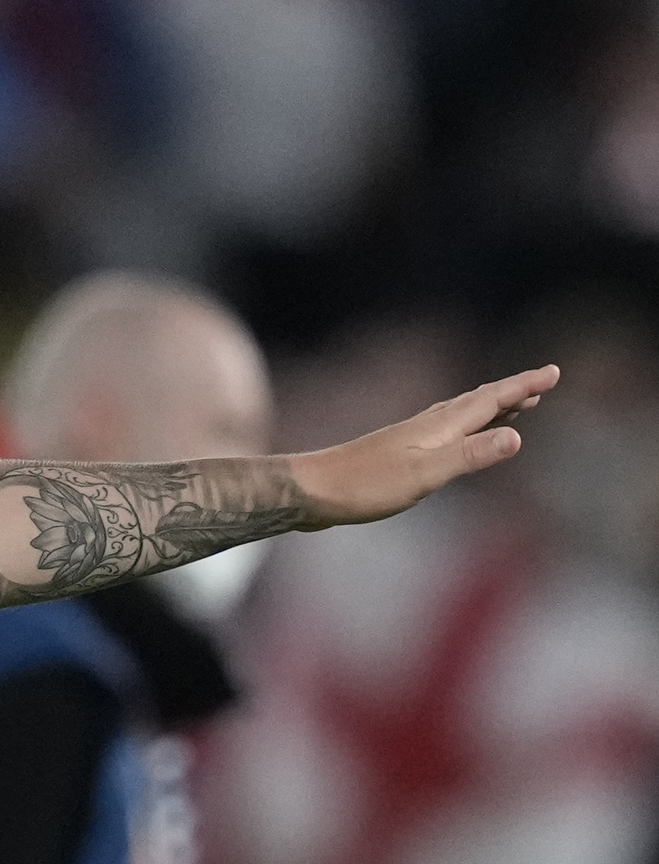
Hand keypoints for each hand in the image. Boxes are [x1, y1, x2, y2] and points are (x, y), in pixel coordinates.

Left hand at [290, 364, 554, 526]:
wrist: (310, 492)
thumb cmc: (364, 486)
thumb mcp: (424, 475)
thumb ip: (469, 456)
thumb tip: (516, 437)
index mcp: (439, 428)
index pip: (491, 400)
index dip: (523, 386)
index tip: (553, 372)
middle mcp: (427, 426)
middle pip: (478, 402)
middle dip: (512, 392)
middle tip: (542, 383)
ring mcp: (410, 438)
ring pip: (461, 415)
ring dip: (491, 407)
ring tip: (513, 405)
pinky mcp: (397, 454)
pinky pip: (444, 431)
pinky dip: (465, 426)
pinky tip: (456, 437)